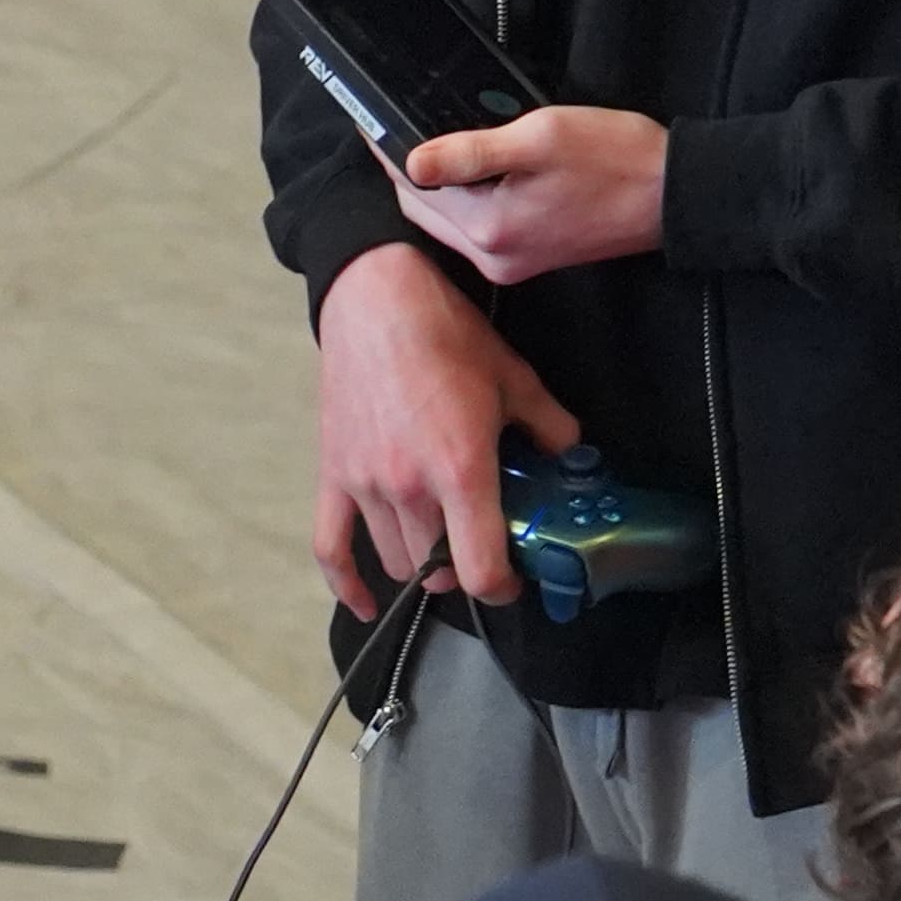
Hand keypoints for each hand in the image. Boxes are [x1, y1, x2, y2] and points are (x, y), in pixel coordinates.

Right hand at [314, 242, 576, 617]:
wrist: (377, 299)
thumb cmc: (445, 335)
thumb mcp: (516, 380)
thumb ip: (552, 428)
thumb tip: (570, 454)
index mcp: (460, 470)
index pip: (479, 570)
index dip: (502, 587)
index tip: (513, 579)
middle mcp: (409, 488)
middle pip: (438, 571)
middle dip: (464, 567)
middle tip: (481, 543)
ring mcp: (365, 484)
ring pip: (396, 561)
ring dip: (422, 562)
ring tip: (441, 539)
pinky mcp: (333, 475)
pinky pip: (330, 546)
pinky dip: (344, 583)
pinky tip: (365, 601)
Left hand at [397, 104, 671, 282]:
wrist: (672, 193)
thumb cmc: (616, 158)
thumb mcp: (539, 137)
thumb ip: (471, 151)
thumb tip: (411, 161)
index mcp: (492, 228)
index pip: (415, 188)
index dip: (389, 150)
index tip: (372, 121)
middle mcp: (495, 256)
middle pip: (424, 210)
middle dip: (405, 169)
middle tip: (392, 127)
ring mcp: (510, 262)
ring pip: (446, 220)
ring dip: (432, 185)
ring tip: (426, 141)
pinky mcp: (526, 257)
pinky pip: (473, 227)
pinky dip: (460, 199)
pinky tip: (465, 170)